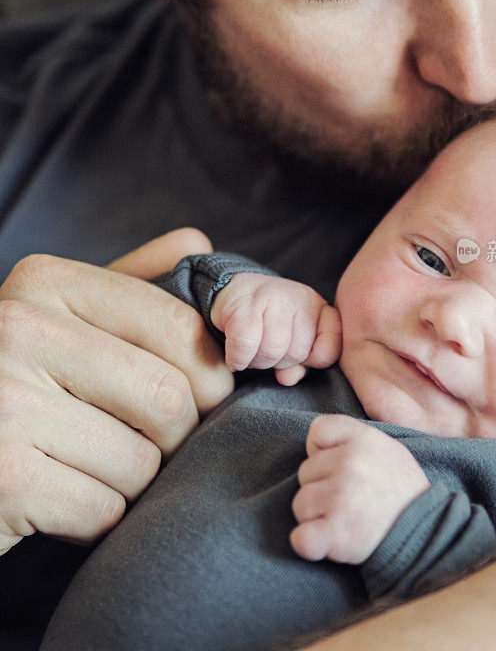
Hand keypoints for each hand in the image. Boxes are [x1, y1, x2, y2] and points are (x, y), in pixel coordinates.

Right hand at [0, 228, 232, 554]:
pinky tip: (66, 498)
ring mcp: (4, 402)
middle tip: (154, 443)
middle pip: (168, 397)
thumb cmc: (25, 381)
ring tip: (98, 467)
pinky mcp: (1, 477)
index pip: (178, 327)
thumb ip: (133, 280)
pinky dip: (100, 518)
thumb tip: (194, 241)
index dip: (211, 376)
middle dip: (178, 436)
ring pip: (141, 463)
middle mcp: (19, 330)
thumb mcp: (68, 316)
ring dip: (136, 483)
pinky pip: (104, 511)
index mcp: (47, 283)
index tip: (206, 397)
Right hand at [211, 273, 341, 385]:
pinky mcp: (245, 302)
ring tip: (251, 352)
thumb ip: (300, 365)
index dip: (312, 362)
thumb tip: (287, 378)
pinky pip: (246, 343)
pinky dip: (238, 357)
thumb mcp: (292, 343)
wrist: (232, 294)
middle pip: (297, 353)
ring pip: (272, 350)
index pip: (330, 349)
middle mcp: (300, 299)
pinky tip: (236, 356)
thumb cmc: (267, 325)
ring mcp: (273, 296)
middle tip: (266, 351)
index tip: (297, 359)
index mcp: (319, 309)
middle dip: (278, 362)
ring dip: (256, 361)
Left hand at [290, 415, 429, 563]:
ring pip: (300, 504)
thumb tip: (313, 447)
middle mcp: (350, 464)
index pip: (317, 432)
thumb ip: (349, 437)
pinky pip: (301, 538)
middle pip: (305, 472)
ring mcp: (342, 498)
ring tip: (348, 518)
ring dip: (317, 515)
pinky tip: (324, 542)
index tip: (342, 466)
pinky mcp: (337, 534)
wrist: (430, 529)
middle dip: (322, 486)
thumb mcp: (383, 446)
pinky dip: (307, 543)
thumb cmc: (399, 487)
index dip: (323, 451)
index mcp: (362, 438)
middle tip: (351, 498)